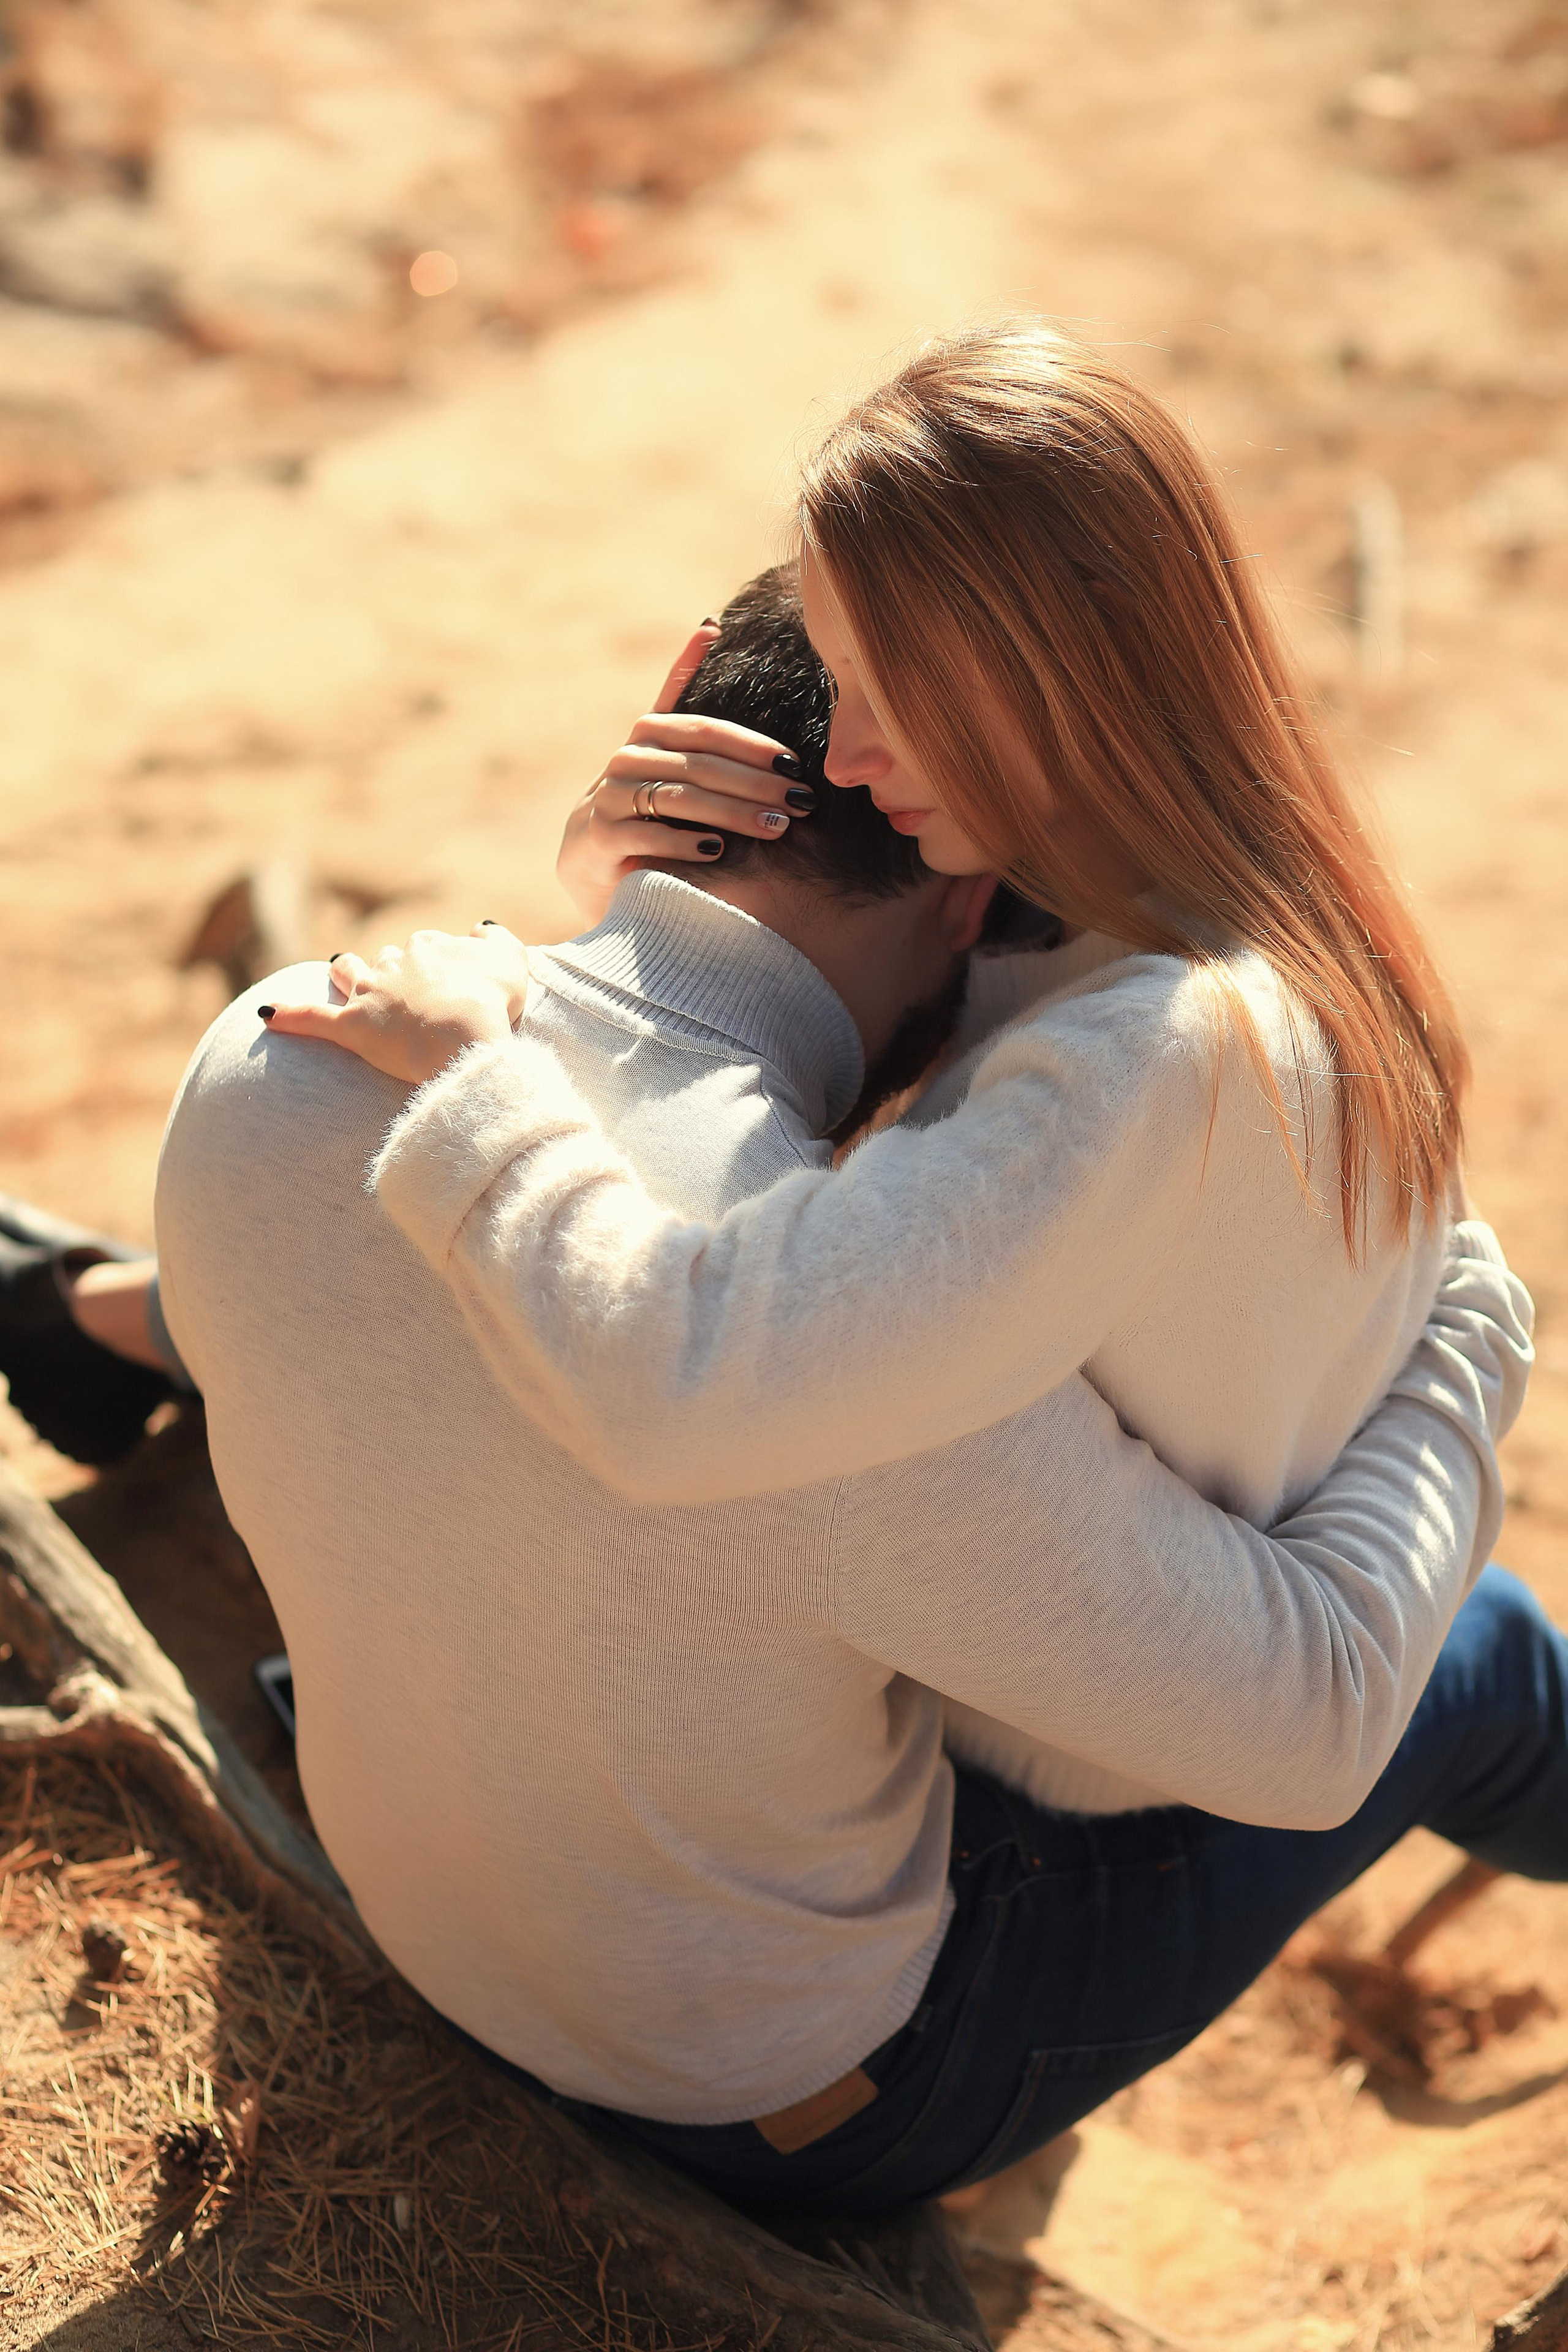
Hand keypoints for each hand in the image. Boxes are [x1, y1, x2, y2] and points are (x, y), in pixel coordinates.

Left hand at [259, 923, 529, 1085]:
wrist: (463, 1037)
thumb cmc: (492, 1001)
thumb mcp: (511, 961)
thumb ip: (496, 938)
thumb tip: (480, 927)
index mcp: (429, 947)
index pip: (428, 948)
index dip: (438, 965)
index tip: (451, 982)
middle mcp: (394, 963)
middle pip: (389, 960)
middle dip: (394, 969)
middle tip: (406, 989)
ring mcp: (370, 995)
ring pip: (350, 974)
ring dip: (345, 971)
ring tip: (340, 968)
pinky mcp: (351, 1027)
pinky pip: (312, 1021)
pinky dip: (289, 1017)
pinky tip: (265, 1015)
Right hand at [556, 624, 813, 924]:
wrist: (592, 852)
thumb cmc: (646, 797)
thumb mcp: (667, 745)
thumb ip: (684, 690)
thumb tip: (711, 625)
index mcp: (651, 729)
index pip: (710, 731)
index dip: (755, 747)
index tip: (796, 765)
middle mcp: (628, 755)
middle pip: (702, 765)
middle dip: (757, 784)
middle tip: (800, 802)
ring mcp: (612, 794)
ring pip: (683, 798)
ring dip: (734, 813)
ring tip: (776, 827)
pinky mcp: (602, 833)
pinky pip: (651, 834)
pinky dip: (688, 842)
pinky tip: (719, 850)